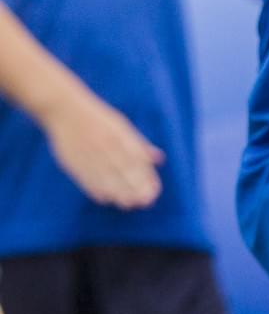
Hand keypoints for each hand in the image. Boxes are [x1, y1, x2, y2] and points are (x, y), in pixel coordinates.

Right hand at [44, 87, 163, 208]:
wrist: (65, 109)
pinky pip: (87, 180)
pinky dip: (97, 191)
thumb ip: (139, 144)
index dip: (147, 178)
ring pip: (107, 180)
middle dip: (137, 189)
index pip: (139, 162)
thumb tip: (158, 159)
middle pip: (125, 173)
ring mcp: (90, 155)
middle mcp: (107, 147)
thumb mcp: (121, 126)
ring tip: (128, 204)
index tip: (154, 191)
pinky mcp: (74, 162)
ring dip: (119, 194)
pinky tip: (106, 199)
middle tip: (145, 201)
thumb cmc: (97, 118)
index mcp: (120, 137)